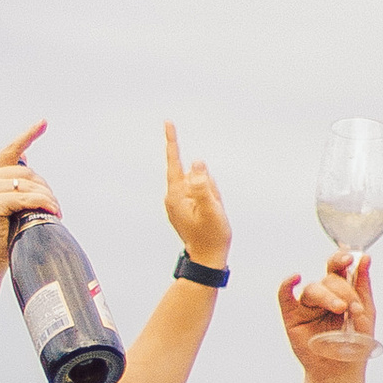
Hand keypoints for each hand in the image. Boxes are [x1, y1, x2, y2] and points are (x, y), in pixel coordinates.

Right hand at [0, 123, 60, 266]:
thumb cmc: (6, 228)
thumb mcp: (12, 199)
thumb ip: (18, 180)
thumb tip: (27, 158)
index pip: (12, 149)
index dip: (29, 135)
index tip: (44, 122)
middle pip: (27, 172)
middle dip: (45, 189)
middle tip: (54, 206)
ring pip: (29, 185)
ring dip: (47, 199)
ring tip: (55, 212)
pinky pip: (26, 198)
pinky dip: (42, 204)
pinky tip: (52, 212)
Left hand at [161, 120, 231, 266]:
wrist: (207, 259)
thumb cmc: (212, 235)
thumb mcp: (213, 207)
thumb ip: (204, 184)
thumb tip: (197, 163)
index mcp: (176, 195)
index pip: (175, 161)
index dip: (172, 141)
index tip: (168, 122)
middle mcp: (172, 197)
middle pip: (194, 176)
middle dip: (208, 186)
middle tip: (214, 207)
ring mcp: (177, 205)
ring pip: (199, 186)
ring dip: (210, 195)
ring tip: (214, 214)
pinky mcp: (182, 210)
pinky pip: (199, 195)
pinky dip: (208, 201)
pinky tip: (211, 216)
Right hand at [278, 254, 375, 372]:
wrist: (342, 371)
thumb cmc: (355, 343)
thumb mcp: (366, 312)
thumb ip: (363, 284)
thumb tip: (365, 258)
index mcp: (340, 291)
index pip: (338, 269)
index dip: (341, 259)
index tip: (350, 258)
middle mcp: (322, 296)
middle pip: (327, 280)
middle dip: (342, 290)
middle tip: (350, 308)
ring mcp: (306, 306)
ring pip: (312, 289)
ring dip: (326, 296)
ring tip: (339, 309)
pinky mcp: (292, 318)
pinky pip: (284, 296)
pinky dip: (287, 285)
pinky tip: (295, 278)